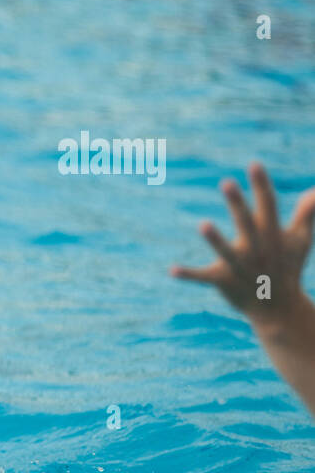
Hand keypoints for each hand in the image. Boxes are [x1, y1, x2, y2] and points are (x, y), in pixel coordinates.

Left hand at [171, 162, 314, 330]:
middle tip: (226, 182)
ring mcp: (241, 266)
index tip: (253, 164)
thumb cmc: (287, 267)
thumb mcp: (299, 240)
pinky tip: (171, 270)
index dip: (261, 185)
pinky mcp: (224, 281)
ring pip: (226, 251)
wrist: (278, 308)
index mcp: (273, 234)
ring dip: (215, 239)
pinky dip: (189, 274)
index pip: (268, 205)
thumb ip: (307, 213)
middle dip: (238, 204)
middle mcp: (258, 248)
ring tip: (202, 224)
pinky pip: (204, 277)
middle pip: (247, 223)